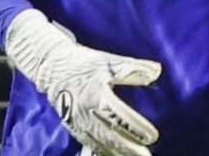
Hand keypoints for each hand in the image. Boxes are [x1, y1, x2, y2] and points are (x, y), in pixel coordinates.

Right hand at [4, 9, 162, 155]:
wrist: (51, 68)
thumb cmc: (83, 63)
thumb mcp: (109, 61)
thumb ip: (134, 67)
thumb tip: (156, 71)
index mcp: (96, 94)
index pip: (118, 115)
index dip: (135, 127)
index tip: (152, 136)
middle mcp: (85, 112)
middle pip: (110, 135)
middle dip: (129, 148)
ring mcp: (77, 122)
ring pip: (100, 144)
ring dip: (118, 153)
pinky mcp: (73, 128)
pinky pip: (90, 144)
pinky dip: (104, 152)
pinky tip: (116, 155)